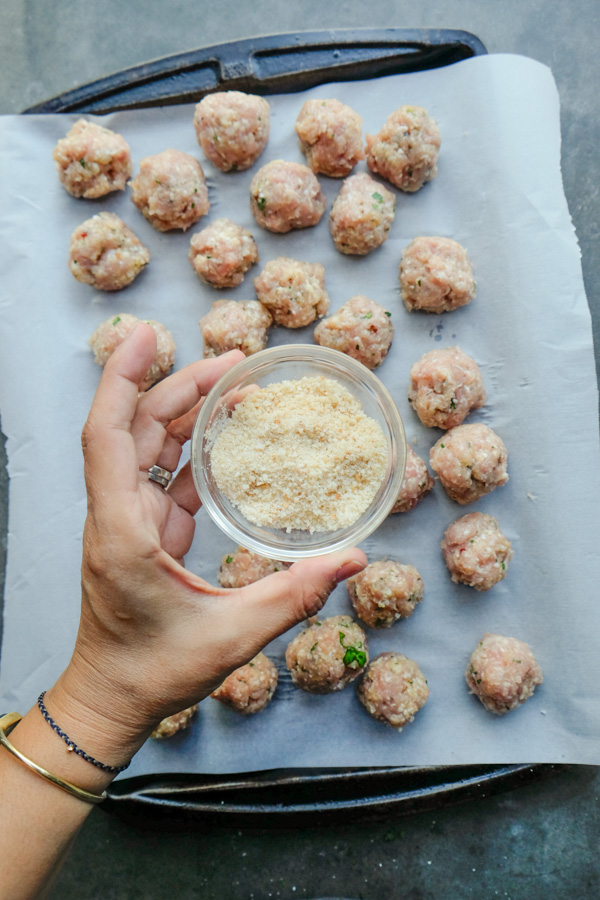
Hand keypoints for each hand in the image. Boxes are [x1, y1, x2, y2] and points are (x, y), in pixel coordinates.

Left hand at [47, 324, 365, 764]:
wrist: (112, 700)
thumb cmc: (154, 671)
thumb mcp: (232, 636)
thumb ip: (294, 595)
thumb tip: (350, 560)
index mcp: (123, 531)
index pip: (108, 435)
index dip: (123, 378)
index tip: (146, 336)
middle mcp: (117, 516)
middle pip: (137, 428)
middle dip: (181, 387)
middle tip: (234, 363)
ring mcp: (127, 522)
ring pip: (149, 447)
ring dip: (185, 413)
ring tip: (236, 389)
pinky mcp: (143, 532)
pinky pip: (164, 476)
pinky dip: (192, 450)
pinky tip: (227, 440)